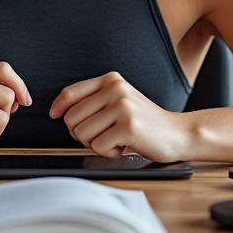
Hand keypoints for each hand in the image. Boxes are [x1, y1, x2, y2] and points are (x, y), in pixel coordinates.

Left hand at [49, 71, 190, 162]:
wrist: (177, 133)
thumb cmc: (144, 122)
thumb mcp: (118, 101)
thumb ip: (93, 100)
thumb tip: (58, 111)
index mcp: (111, 80)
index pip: (70, 93)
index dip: (58, 108)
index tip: (54, 115)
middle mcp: (116, 89)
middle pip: (71, 117)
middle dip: (80, 133)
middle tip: (100, 135)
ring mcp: (123, 106)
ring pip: (82, 133)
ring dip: (95, 144)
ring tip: (114, 139)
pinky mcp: (129, 126)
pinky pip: (98, 146)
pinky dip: (108, 152)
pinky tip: (123, 146)